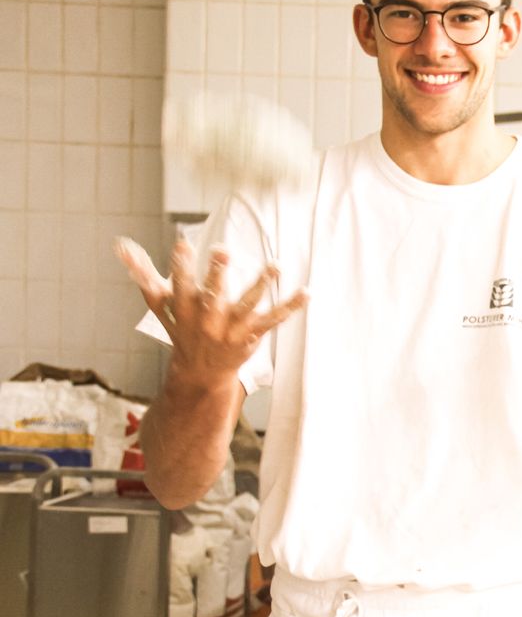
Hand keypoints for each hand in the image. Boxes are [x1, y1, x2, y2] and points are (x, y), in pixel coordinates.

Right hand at [114, 236, 308, 383]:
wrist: (200, 373)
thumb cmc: (180, 329)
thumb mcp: (160, 304)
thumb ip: (142, 273)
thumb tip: (121, 244)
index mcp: (184, 308)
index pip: (179, 284)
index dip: (180, 266)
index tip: (183, 243)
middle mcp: (207, 318)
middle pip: (212, 295)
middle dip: (216, 274)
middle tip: (223, 251)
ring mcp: (231, 327)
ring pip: (247, 304)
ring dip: (261, 284)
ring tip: (275, 265)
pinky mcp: (252, 335)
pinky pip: (274, 319)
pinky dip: (291, 306)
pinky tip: (306, 292)